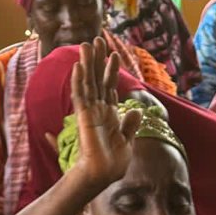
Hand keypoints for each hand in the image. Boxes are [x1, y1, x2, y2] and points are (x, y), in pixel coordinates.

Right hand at [70, 38, 140, 191]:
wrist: (104, 175)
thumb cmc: (114, 161)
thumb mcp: (128, 140)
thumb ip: (131, 124)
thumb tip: (137, 109)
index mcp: (108, 112)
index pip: (109, 85)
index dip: (110, 69)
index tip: (113, 53)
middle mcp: (98, 107)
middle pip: (96, 78)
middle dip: (97, 59)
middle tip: (96, 39)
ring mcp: (90, 110)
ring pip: (88, 81)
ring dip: (87, 63)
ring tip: (86, 44)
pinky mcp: (84, 116)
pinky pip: (81, 95)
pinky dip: (79, 80)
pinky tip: (79, 66)